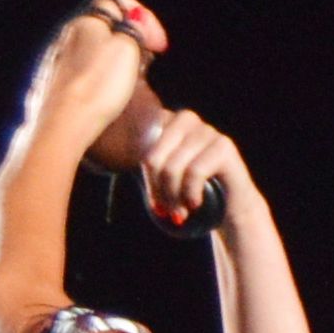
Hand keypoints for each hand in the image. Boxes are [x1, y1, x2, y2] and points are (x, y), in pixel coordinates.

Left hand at [25, 0, 167, 170]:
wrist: (64, 123)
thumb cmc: (98, 86)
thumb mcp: (127, 48)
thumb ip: (134, 29)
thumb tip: (134, 23)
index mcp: (86, 23)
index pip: (117, 2)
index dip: (144, 17)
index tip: (159, 44)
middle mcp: (67, 37)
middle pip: (105, 27)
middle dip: (130, 39)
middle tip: (147, 59)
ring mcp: (57, 62)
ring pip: (93, 50)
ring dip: (114, 59)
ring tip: (130, 80)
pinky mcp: (54, 85)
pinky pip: (82, 72)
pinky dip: (98, 77)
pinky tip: (105, 95)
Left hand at [130, 104, 254, 231]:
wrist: (231, 209)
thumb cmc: (191, 193)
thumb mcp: (163, 177)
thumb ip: (145, 164)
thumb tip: (102, 156)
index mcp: (168, 121)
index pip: (144, 150)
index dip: (148, 181)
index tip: (157, 203)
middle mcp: (187, 119)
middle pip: (154, 157)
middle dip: (157, 189)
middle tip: (166, 211)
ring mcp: (207, 131)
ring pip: (173, 167)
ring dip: (173, 196)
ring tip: (179, 213)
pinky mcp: (224, 146)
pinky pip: (194, 172)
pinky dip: (190, 194)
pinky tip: (194, 204)